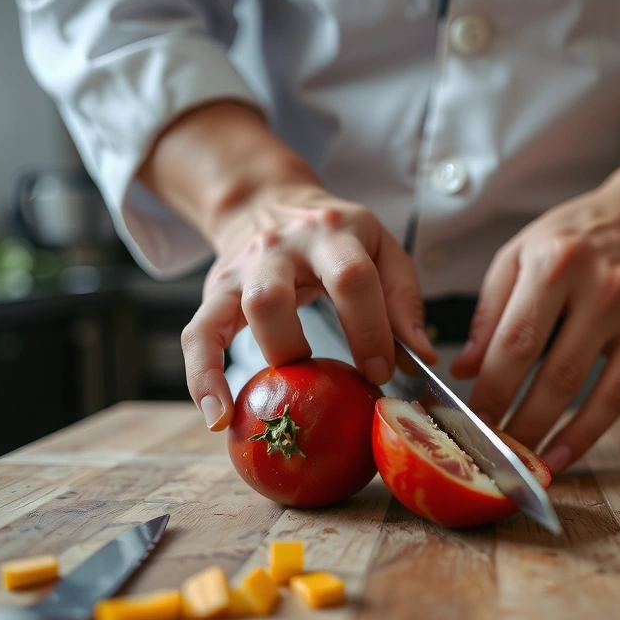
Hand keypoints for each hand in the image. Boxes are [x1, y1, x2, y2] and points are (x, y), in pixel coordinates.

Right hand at [137, 102, 435, 430]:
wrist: (267, 202)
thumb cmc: (337, 237)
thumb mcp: (382, 248)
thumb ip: (404, 299)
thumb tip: (422, 356)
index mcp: (332, 234)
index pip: (350, 280)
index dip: (368, 330)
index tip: (381, 372)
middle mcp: (279, 248)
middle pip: (274, 297)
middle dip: (302, 347)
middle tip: (334, 382)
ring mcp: (243, 270)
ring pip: (240, 314)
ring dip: (269, 359)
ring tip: (287, 398)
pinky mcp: (214, 294)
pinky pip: (197, 337)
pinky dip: (202, 380)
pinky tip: (218, 417)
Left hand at [450, 112, 619, 473]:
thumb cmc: (578, 234)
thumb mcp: (522, 252)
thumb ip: (490, 311)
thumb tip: (465, 370)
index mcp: (555, 262)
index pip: (516, 341)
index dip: (491, 390)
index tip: (467, 420)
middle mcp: (600, 288)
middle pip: (553, 373)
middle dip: (516, 421)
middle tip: (488, 452)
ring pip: (588, 392)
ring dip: (549, 435)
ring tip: (519, 462)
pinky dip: (589, 433)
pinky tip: (561, 454)